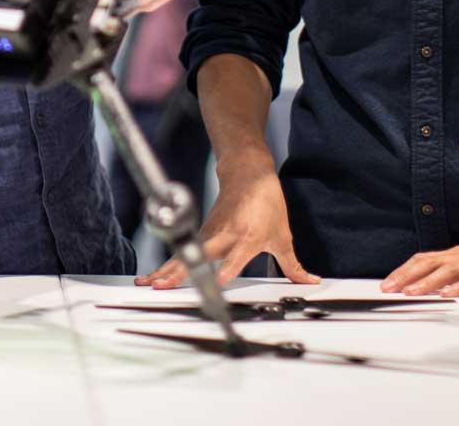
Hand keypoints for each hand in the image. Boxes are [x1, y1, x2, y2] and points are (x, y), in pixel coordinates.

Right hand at [137, 160, 317, 288]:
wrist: (248, 171)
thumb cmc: (266, 202)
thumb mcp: (283, 235)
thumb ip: (293, 264)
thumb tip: (309, 281)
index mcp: (247, 238)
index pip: (234, 258)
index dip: (224, 270)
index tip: (214, 284)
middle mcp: (225, 235)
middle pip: (199, 256)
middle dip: (181, 272)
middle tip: (164, 286)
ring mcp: (210, 232)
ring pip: (185, 254)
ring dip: (166, 270)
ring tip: (149, 284)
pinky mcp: (201, 231)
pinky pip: (184, 251)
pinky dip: (168, 264)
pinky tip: (155, 276)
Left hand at [381, 245, 458, 296]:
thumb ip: (442, 277)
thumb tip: (419, 288)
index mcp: (450, 255)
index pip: (421, 259)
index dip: (403, 271)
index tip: (387, 283)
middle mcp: (458, 256)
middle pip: (428, 263)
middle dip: (407, 276)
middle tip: (391, 288)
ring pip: (446, 270)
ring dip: (427, 282)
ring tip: (412, 292)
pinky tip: (447, 294)